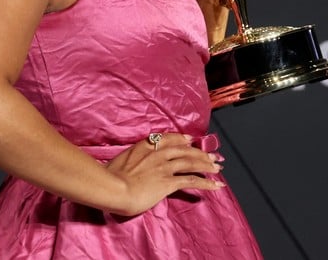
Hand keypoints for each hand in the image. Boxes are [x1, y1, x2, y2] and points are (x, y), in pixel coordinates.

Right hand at [104, 133, 222, 215]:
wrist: (112, 187)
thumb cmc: (111, 176)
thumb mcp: (121, 160)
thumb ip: (131, 159)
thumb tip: (132, 164)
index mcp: (145, 146)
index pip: (168, 138)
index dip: (182, 139)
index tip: (190, 140)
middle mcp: (158, 153)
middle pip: (184, 150)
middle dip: (200, 153)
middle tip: (212, 156)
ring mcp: (164, 167)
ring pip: (191, 162)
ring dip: (206, 165)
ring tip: (217, 167)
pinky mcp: (168, 182)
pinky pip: (192, 180)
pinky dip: (206, 182)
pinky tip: (216, 185)